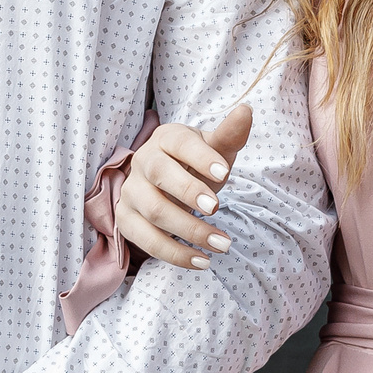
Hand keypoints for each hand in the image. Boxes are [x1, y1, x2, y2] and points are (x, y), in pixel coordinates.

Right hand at [111, 104, 252, 270]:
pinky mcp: (126, 220)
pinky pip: (146, 241)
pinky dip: (175, 254)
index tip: (224, 173)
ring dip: (189, 230)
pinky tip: (202, 261)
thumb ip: (230, 135)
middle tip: (217, 209)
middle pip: (160, 174)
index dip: (200, 156)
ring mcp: (131, 192)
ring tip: (223, 244)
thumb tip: (246, 111)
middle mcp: (143, 161)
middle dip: (189, 192)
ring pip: (154, 211)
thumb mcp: (216, 150)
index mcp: (166, 138)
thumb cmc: (197, 166)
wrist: (170, 187)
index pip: (179, 142)